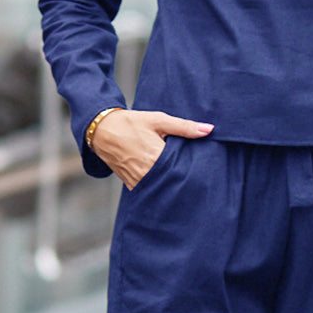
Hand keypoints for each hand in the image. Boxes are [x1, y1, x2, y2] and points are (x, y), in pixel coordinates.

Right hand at [90, 109, 213, 188]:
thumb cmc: (132, 123)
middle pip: (173, 183)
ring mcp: (138, 181)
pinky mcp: (131, 185)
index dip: (194, 172)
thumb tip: (209, 129)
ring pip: (161, 189)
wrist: (102, 130)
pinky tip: (167, 186)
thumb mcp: (159, 121)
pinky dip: (158, 189)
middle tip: (198, 180)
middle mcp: (147, 173)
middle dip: (184, 181)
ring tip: (185, 185)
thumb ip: (184, 127)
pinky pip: (149, 192)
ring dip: (171, 187)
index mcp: (156, 157)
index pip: (182, 171)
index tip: (205, 172)